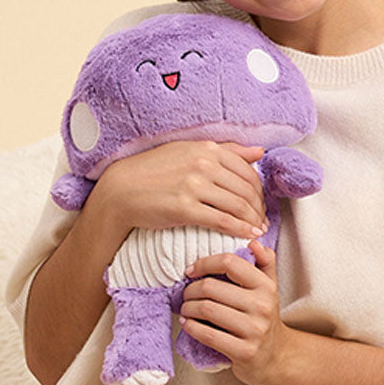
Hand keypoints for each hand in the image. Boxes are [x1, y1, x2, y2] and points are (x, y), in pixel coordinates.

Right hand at [94, 141, 267, 240]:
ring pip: (238, 205)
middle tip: (262, 220)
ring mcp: (194, 186)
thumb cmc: (152, 171)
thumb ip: (226, 150)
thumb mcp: (188, 150)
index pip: (247, 171)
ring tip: (257, 230)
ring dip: (253, 221)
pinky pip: (222, 220)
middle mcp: (203, 164)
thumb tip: (259, 151)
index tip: (260, 203)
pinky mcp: (185, 208)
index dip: (259, 191)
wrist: (121, 190)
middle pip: (246, 190)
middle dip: (259, 208)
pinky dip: (239, 230)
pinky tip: (247, 236)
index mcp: (207, 149)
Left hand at [179, 240, 292, 384]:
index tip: (191, 271)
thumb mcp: (269, 288)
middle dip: (190, 290)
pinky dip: (191, 327)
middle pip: (211, 287)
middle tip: (185, 293)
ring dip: (187, 308)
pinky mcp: (244, 351)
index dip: (205, 263)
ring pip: (207, 309)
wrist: (277, 357)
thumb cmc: (264, 317)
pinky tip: (188, 324)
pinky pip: (208, 334)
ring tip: (185, 308)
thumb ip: (264, 262)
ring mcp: (254, 330)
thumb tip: (254, 240)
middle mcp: (262, 306)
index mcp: (266, 286)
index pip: (229, 262)